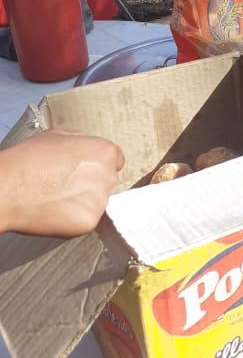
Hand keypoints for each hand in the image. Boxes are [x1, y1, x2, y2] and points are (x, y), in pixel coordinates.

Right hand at [0, 130, 124, 236]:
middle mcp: (108, 175)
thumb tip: (88, 149)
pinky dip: (74, 219)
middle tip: (65, 185)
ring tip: (56, 198)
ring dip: (84, 202)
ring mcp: (100, 200)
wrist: (7, 188)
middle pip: (108, 182)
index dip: (98, 165)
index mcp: (104, 151)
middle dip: (92, 184)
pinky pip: (87, 220)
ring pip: (98, 203)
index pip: (115, 161)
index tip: (84, 171)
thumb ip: (82, 142)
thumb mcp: (57, 136)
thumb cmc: (28, 159)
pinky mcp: (90, 221)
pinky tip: (56, 211)